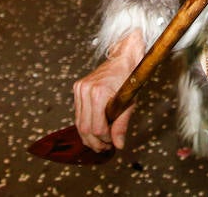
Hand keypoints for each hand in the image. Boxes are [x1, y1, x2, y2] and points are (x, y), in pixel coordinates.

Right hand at [73, 30, 142, 151]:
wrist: (123, 59)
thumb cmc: (128, 78)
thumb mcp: (129, 103)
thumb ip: (122, 125)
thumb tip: (118, 145)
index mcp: (98, 93)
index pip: (97, 128)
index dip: (105, 140)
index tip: (112, 144)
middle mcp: (85, 90)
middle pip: (85, 127)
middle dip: (95, 142)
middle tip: (105, 148)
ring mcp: (79, 88)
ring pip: (79, 123)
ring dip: (89, 136)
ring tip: (100, 143)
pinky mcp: (77, 88)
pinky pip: (78, 114)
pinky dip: (85, 124)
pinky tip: (95, 130)